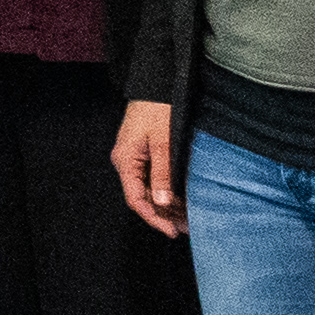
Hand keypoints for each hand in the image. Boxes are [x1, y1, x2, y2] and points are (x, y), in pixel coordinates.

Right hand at [112, 101, 184, 238]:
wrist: (156, 84)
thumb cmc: (158, 108)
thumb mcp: (164, 142)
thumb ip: (163, 173)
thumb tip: (163, 202)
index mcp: (126, 161)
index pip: (136, 199)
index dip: (154, 218)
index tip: (172, 231)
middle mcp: (127, 162)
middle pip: (143, 197)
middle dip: (165, 215)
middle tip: (187, 228)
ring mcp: (135, 158)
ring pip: (150, 189)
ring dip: (168, 204)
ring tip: (188, 218)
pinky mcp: (144, 153)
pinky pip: (154, 178)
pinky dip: (169, 191)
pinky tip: (183, 199)